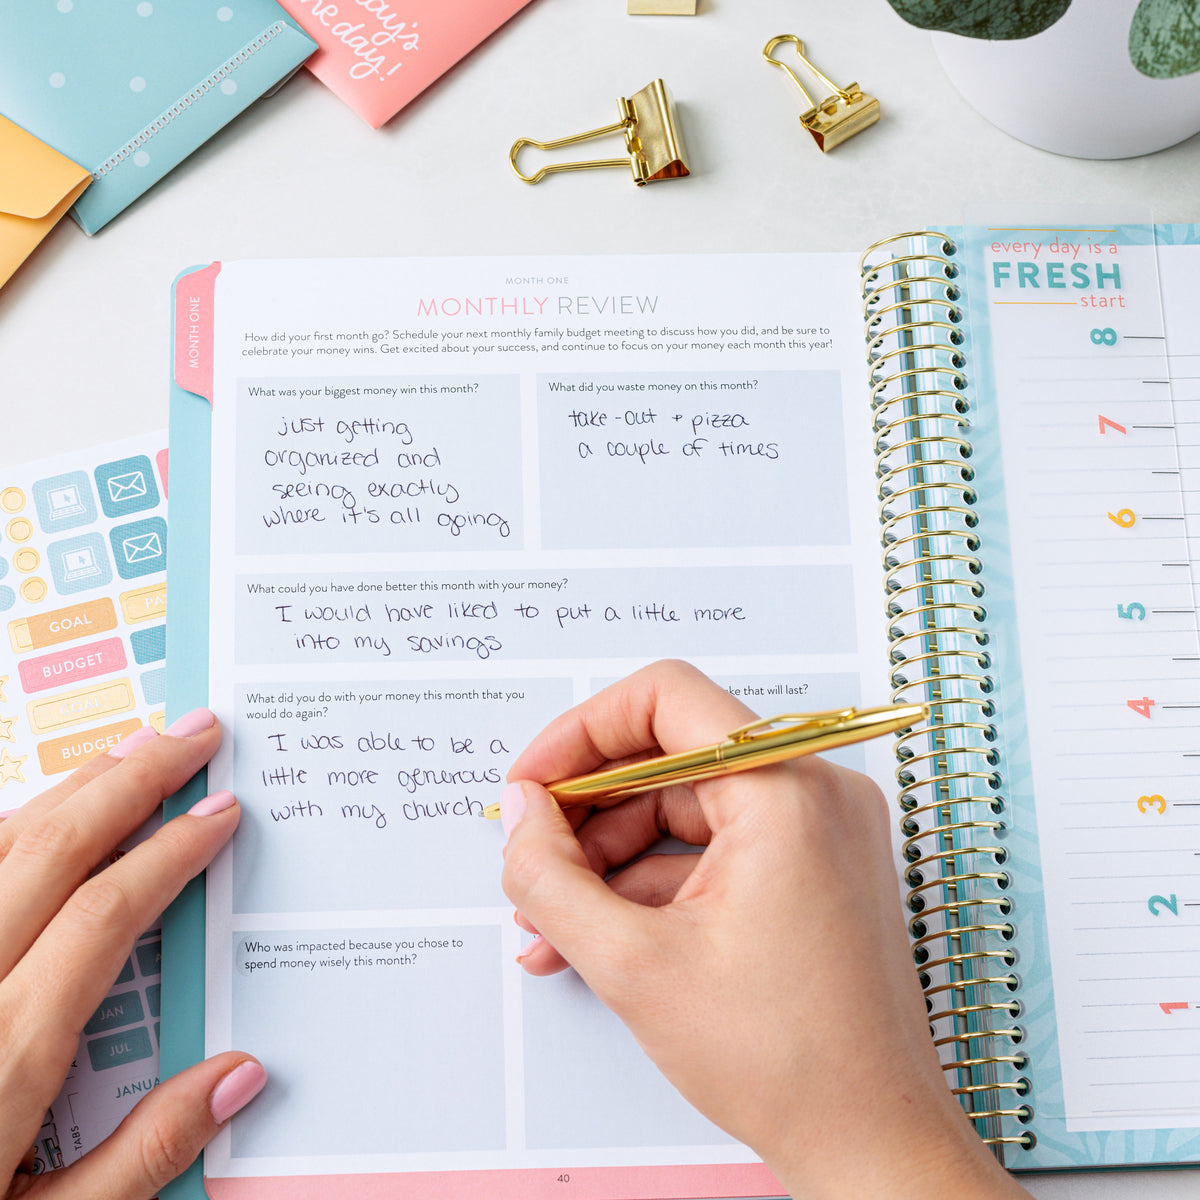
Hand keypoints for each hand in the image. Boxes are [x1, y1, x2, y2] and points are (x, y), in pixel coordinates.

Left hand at [0, 710, 264, 1198]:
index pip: (104, 915)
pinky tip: (37, 813)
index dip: (170, 851)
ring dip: (72, 790)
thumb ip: (145, 1155)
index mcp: (6, 1057)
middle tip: (195, 732)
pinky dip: (6, 828)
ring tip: (134, 748)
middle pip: (53, 854)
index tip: (221, 809)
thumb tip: (244, 1073)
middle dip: (133, 782)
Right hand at [499, 660, 1029, 1199]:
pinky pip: (714, 847)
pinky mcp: (812, 868)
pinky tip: (598, 934)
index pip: (665, 698)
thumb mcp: (634, 964)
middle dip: (586, 813)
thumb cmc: (787, 1062)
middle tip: (530, 859)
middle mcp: (814, 791)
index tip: (534, 783)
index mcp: (785, 789)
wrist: (871, 1143)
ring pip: (684, 808)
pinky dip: (653, 882)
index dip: (580, 733)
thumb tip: (520, 813)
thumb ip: (551, 876)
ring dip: (609, 859)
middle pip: (668, 757)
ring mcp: (818, 831)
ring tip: (551, 919)